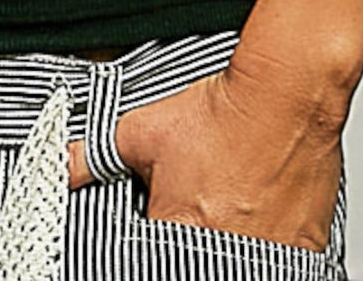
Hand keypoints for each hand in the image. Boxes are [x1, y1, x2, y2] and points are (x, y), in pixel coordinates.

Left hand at [65, 45, 345, 252]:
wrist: (285, 98)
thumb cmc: (221, 115)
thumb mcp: (142, 130)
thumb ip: (95, 156)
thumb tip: (60, 166)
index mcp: (177, 231)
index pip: (148, 258)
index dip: (148, 246)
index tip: (155, 227)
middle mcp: (221, 255)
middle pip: (191, 261)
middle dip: (185, 247)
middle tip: (195, 216)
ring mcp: (267, 258)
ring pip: (233, 265)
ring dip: (223, 249)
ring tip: (227, 216)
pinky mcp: (301, 253)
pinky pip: (274, 265)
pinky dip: (262, 250)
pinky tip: (256, 222)